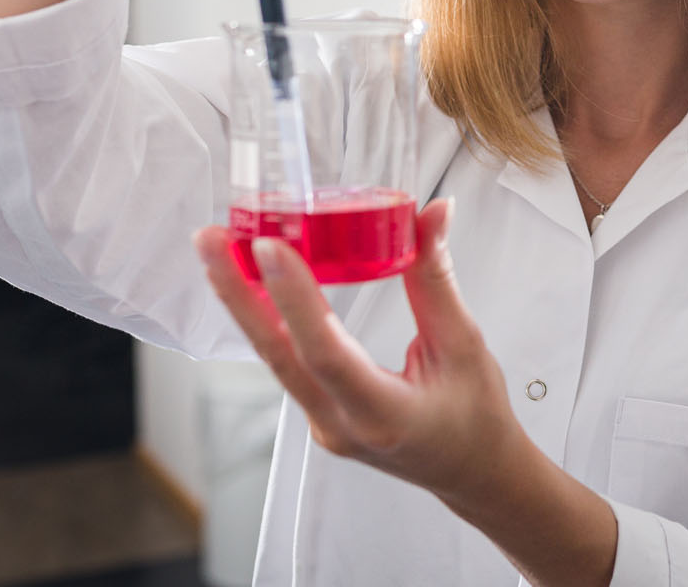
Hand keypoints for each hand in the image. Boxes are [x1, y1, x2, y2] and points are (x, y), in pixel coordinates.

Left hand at [193, 200, 525, 508]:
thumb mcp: (465, 345)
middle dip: (238, 292)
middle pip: (277, 355)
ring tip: (222, 248)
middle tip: (211, 240)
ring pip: (274, 357)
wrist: (473, 472)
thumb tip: (431, 215)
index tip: (269, 247)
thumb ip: (437, 280)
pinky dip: (268, 317)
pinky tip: (255, 281)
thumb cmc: (476, 417)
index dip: (294, 298)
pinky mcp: (317, 414)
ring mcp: (321, 424)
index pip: (325, 352)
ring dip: (245, 301)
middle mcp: (339, 425)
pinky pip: (286, 361)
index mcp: (383, 415)